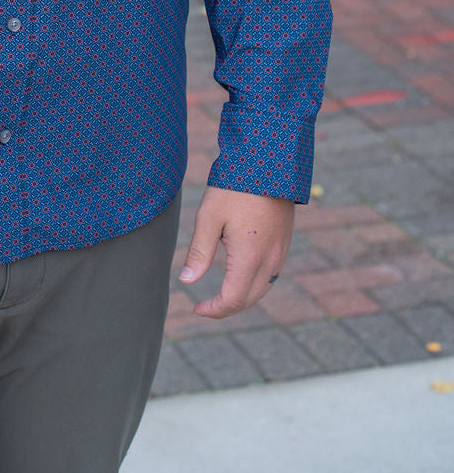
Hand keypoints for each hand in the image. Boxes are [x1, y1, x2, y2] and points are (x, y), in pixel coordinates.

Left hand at [178, 185, 293, 319]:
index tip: (196, 308)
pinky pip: (272, 275)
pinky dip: (255, 284)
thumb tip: (187, 282)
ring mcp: (281, 251)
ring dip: (243, 297)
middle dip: (227, 308)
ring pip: (263, 289)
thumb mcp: (209, 218)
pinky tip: (241, 275)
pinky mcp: (285, 242)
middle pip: (250, 299)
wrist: (268, 162)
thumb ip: (199, 252)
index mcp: (250, 258)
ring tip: (220, 295)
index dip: (214, 310)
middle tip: (205, 306)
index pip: (233, 300)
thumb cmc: (234, 187)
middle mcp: (271, 260)